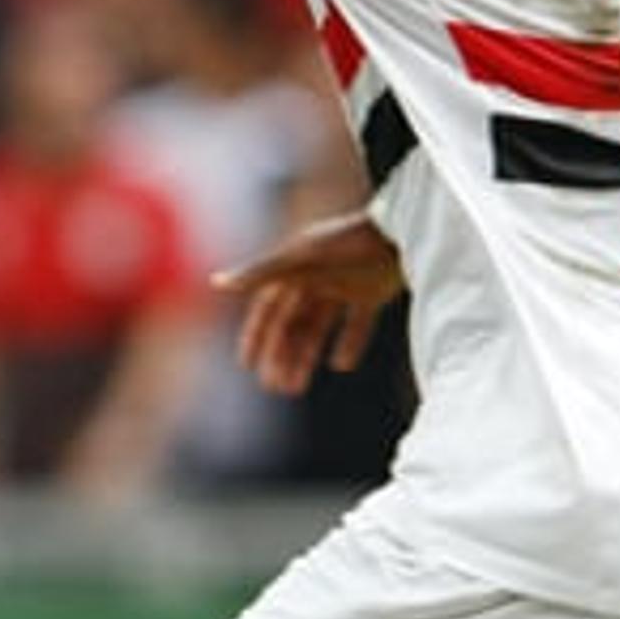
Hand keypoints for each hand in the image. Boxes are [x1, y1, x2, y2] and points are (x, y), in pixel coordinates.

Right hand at [218, 214, 405, 395]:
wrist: (403, 230)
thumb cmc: (347, 240)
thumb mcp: (300, 258)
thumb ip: (260, 273)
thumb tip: (215, 283)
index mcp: (294, 268)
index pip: (268, 309)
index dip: (256, 336)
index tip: (246, 366)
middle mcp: (316, 278)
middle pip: (292, 324)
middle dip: (281, 356)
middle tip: (276, 388)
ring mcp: (345, 285)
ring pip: (319, 328)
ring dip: (307, 357)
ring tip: (297, 388)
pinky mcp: (373, 292)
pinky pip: (358, 323)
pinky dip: (350, 344)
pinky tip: (342, 366)